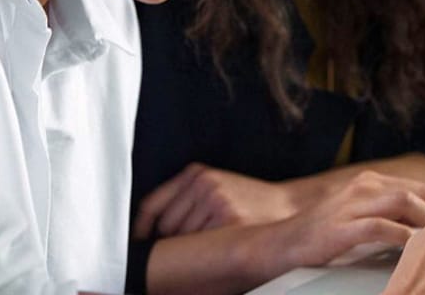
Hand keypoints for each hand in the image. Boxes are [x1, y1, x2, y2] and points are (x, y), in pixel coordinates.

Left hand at [134, 163, 297, 238]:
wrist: (287, 209)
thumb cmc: (250, 203)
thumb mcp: (216, 188)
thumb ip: (186, 198)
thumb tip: (149, 228)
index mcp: (197, 173)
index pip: (152, 204)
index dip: (141, 228)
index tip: (138, 242)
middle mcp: (205, 184)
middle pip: (165, 224)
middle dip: (171, 239)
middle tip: (188, 244)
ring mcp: (217, 201)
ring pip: (182, 237)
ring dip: (189, 246)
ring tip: (210, 242)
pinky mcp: (229, 218)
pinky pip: (200, 244)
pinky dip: (204, 250)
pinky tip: (217, 245)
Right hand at [271, 170, 424, 269]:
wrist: (281, 243)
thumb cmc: (324, 234)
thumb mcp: (359, 214)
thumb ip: (387, 213)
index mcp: (371, 183)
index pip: (420, 187)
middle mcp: (364, 187)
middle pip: (417, 192)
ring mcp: (351, 205)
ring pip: (402, 203)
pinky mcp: (341, 227)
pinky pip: (379, 227)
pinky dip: (401, 236)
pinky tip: (414, 248)